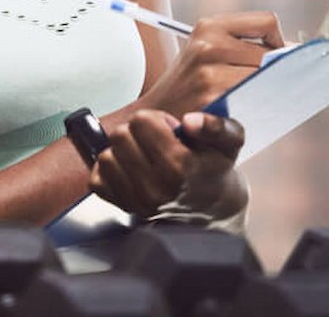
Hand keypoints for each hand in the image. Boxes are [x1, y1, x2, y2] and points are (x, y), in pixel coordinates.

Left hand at [88, 109, 246, 220]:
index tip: (170, 131)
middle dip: (137, 132)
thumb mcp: (230, 141)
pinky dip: (110, 170)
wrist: (211, 209)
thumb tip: (190, 121)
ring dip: (123, 150)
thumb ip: (215, 126)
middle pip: (120, 135)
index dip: (156, 120)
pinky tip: (131, 169)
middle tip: (156, 142)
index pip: (141, 121)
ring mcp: (136, 200)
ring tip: (145, 156)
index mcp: (179, 166)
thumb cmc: (215, 168)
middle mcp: (155, 187)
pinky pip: (97, 178)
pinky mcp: (122, 207)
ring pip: (106, 156)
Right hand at [138, 12, 283, 118]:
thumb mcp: (207, 53)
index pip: (267, 22)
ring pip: (266, 78)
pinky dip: (259, 106)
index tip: (274, 59)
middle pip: (271, 54)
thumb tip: (294, 51)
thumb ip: (244, 47)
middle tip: (265, 87)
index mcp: (209, 26)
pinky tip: (247, 112)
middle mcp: (208, 44)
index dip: (278, 42)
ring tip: (253, 100)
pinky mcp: (214, 100)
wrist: (157, 117)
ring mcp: (210, 73)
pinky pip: (256, 100)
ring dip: (269, 92)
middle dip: (275, 72)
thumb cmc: (191, 87)